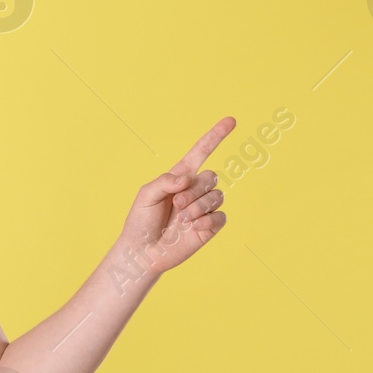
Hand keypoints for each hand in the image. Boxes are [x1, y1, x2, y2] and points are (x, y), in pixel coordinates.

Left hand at [115, 117, 234, 278]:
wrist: (143, 251)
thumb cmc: (141, 221)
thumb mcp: (146, 195)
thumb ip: (165, 181)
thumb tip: (188, 178)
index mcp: (180, 177)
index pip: (201, 152)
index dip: (216, 136)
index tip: (231, 120)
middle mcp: (195, 190)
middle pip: (211, 177)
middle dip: (194, 191)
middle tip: (176, 205)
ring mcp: (204, 208)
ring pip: (217, 197)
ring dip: (198, 208)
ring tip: (181, 219)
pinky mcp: (210, 226)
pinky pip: (220, 217)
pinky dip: (207, 222)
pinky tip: (193, 229)